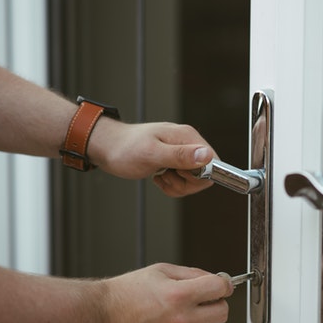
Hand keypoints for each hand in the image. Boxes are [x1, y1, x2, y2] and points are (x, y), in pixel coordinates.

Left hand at [90, 119, 215, 196]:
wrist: (108, 148)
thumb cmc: (125, 149)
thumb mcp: (152, 154)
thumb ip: (180, 155)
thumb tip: (206, 156)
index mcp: (187, 137)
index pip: (213, 162)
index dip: (199, 176)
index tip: (179, 174)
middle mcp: (187, 143)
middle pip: (205, 174)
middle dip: (186, 183)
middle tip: (166, 175)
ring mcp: (181, 153)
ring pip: (194, 181)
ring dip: (177, 185)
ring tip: (160, 175)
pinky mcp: (174, 162)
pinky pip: (183, 182)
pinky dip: (171, 185)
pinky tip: (158, 177)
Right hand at [93, 263, 232, 322]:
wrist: (104, 315)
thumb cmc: (128, 291)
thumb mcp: (162, 270)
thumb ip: (193, 274)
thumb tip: (216, 279)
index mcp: (179, 295)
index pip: (220, 288)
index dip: (224, 283)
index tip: (222, 283)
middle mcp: (181, 320)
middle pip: (223, 313)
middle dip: (217, 302)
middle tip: (205, 296)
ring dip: (203, 317)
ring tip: (181, 309)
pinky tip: (172, 321)